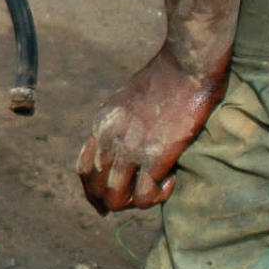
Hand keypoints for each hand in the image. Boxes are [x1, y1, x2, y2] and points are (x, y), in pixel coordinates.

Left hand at [75, 45, 227, 213]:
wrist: (185, 65)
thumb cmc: (166, 77)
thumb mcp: (128, 98)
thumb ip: (122, 121)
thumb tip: (129, 141)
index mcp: (101, 124)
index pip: (83, 168)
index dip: (92, 190)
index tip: (104, 202)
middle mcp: (108, 138)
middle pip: (95, 188)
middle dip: (112, 203)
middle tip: (135, 202)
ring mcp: (129, 148)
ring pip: (116, 198)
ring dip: (135, 202)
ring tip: (156, 189)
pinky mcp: (154, 156)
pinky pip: (144, 196)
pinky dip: (156, 197)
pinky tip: (170, 181)